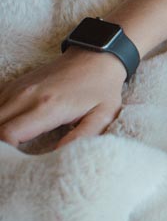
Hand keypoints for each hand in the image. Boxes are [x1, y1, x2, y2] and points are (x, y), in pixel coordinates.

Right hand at [0, 48, 126, 148]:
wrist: (96, 57)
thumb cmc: (102, 89)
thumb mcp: (102, 116)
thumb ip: (81, 137)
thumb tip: (58, 155)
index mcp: (47, 107)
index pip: (8, 134)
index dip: (7, 153)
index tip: (16, 163)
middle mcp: (26, 96)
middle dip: (0, 145)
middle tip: (11, 160)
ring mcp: (17, 88)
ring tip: (11, 148)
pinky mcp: (14, 85)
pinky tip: (8, 130)